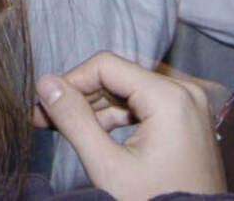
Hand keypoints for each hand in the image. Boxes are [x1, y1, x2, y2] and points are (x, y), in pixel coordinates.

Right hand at [32, 52, 226, 200]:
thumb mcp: (107, 166)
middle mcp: (185, 91)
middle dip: (80, 96)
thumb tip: (46, 84)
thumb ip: (74, 120)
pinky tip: (94, 133)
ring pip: (129, 89)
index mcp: (170, 97)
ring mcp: (190, 105)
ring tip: (63, 127)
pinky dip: (118, 116)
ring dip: (95, 107)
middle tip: (45, 117)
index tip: (43, 105)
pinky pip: (146, 104)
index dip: (70, 81)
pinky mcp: (188, 119)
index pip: (106, 66)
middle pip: (118, 76)